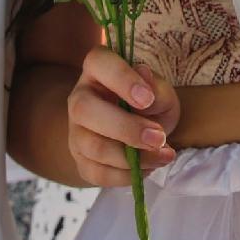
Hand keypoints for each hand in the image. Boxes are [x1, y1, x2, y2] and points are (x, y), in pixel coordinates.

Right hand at [67, 45, 179, 186]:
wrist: (140, 130)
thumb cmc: (149, 103)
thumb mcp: (161, 91)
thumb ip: (156, 87)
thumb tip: (144, 76)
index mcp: (97, 69)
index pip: (98, 62)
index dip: (121, 78)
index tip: (147, 99)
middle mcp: (79, 97)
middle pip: (84, 110)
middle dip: (125, 128)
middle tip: (159, 138)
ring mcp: (76, 131)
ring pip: (92, 146)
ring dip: (132, 158)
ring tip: (163, 155)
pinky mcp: (81, 160)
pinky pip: (97, 173)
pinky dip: (126, 176)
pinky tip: (148, 168)